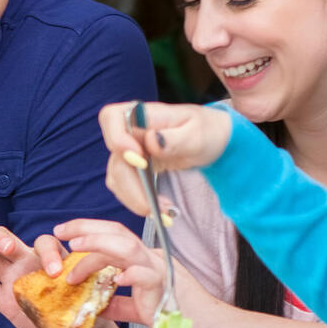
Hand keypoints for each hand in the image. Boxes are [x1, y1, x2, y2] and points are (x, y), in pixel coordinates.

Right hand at [0, 226, 144, 327]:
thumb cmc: (82, 311)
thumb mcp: (90, 297)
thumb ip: (95, 289)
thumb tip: (114, 285)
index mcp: (50, 259)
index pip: (44, 242)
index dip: (48, 252)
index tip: (55, 272)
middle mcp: (26, 264)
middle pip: (5, 237)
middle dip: (3, 238)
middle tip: (9, 248)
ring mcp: (11, 280)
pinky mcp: (0, 299)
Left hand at [46, 218, 172, 327]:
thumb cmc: (175, 316)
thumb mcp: (138, 308)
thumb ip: (118, 304)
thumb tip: (95, 305)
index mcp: (144, 261)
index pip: (115, 236)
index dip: (89, 230)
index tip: (65, 233)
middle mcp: (151, 259)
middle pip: (118, 232)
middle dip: (86, 228)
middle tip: (60, 231)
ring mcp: (159, 270)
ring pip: (128, 247)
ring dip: (99, 244)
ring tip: (75, 248)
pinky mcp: (165, 287)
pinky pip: (147, 275)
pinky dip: (131, 275)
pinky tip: (116, 279)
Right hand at [97, 101, 232, 215]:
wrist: (214, 140)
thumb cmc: (207, 130)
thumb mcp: (199, 134)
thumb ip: (175, 138)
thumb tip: (150, 140)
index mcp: (145, 115)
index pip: (112, 117)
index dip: (117, 139)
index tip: (139, 161)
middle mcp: (132, 132)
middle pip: (115, 159)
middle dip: (131, 187)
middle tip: (153, 207)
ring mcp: (130, 151)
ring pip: (117, 178)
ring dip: (136, 199)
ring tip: (164, 212)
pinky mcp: (133, 169)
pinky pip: (125, 188)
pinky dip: (139, 202)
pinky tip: (161, 208)